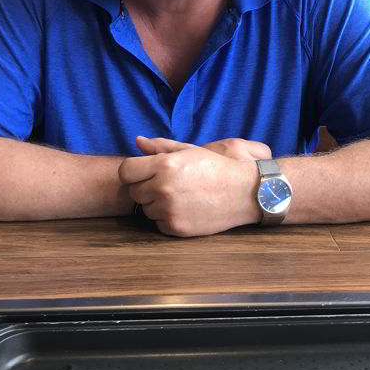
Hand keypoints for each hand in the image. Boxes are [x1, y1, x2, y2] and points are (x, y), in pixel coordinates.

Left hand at [118, 136, 261, 236]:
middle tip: (168, 185)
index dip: (133, 172)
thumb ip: (160, 146)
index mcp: (164, 165)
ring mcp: (168, 209)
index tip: (144, 173)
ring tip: (180, 196)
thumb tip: (137, 141)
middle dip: (146, 188)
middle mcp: (162, 188)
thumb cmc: (216, 168)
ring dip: (157, 204)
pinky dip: (168, 219)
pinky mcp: (176, 227)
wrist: (244, 192)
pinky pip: (158, 224)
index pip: (125, 171)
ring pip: (146, 209)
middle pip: (134, 192)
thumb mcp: (189, 150)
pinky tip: (186, 209)